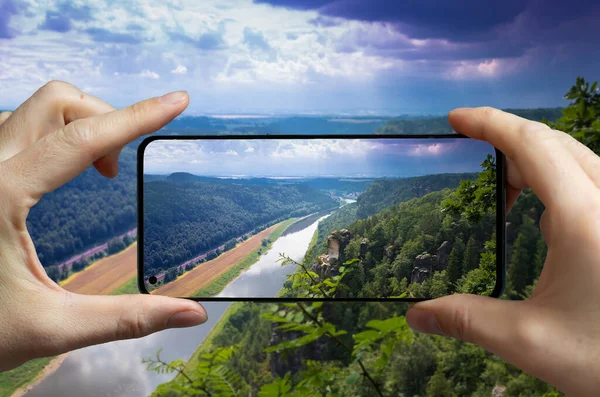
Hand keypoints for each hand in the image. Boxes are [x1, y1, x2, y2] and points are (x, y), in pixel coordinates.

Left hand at [0, 81, 206, 371]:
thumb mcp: (52, 327)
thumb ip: (126, 319)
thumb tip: (192, 315)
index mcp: (0, 196)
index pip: (82, 139)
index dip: (137, 117)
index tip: (176, 102)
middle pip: (55, 102)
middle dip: (104, 119)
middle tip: (120, 169)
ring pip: (35, 110)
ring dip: (80, 126)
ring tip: (101, 171)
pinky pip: (19, 128)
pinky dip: (57, 136)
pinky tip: (65, 172)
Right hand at [406, 107, 599, 395]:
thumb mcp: (530, 340)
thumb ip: (467, 320)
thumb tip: (417, 316)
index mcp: (583, 218)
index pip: (531, 145)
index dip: (489, 123)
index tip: (455, 119)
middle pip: (555, 144)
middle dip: (510, 145)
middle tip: (477, 167)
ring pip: (577, 160)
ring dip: (537, 165)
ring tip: (509, 194)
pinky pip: (591, 183)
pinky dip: (560, 185)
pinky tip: (546, 222)